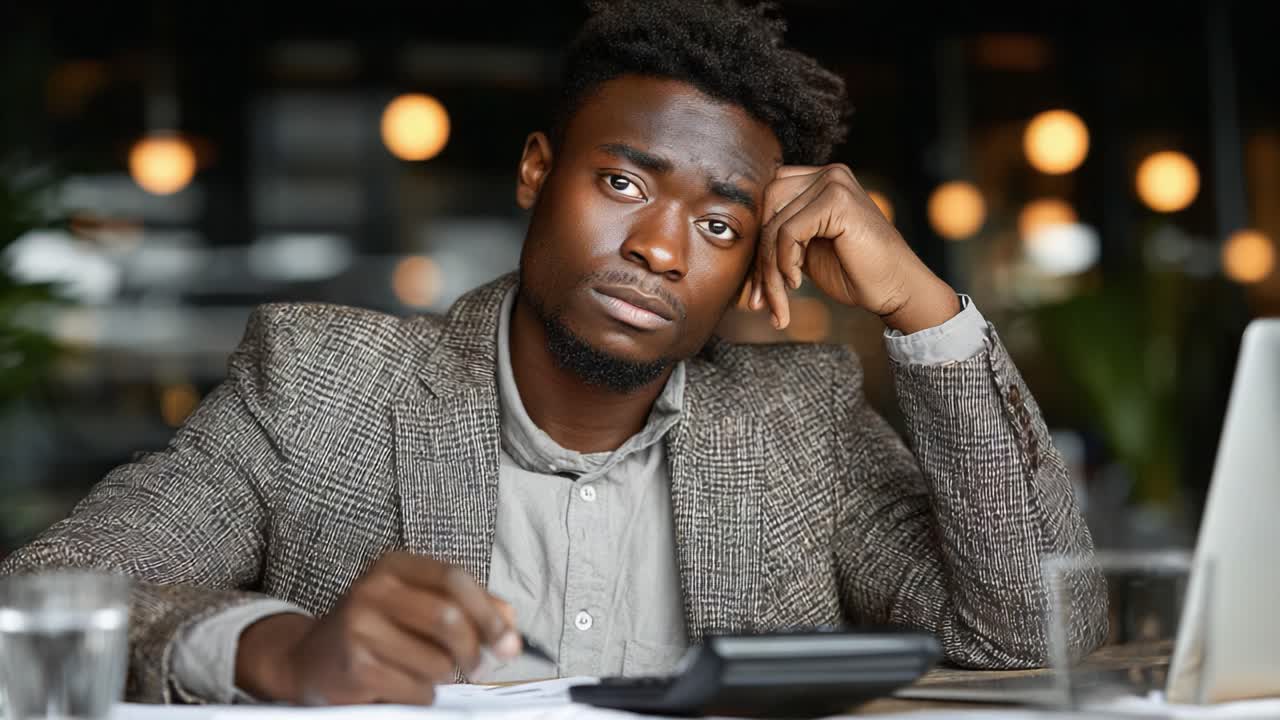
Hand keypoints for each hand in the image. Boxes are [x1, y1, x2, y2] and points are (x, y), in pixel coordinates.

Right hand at [235, 552, 519, 704]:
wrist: (308, 660)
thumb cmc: (375, 631)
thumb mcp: (416, 606)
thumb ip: (466, 608)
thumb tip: (510, 623)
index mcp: (394, 565)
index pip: (455, 579)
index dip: (489, 612)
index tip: (509, 640)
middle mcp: (373, 588)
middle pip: (448, 618)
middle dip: (474, 649)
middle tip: (478, 667)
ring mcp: (360, 626)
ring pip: (436, 660)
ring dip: (444, 676)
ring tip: (427, 673)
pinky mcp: (356, 665)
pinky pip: (416, 689)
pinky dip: (423, 695)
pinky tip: (406, 686)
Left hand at [746, 164, 960, 334]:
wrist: (897, 290)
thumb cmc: (855, 273)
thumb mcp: (806, 250)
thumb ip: (779, 236)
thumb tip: (732, 243)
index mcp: (819, 179)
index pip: (766, 200)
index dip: (755, 244)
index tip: (755, 289)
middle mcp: (827, 172)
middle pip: (765, 209)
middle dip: (758, 259)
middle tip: (760, 298)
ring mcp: (833, 182)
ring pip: (773, 225)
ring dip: (769, 270)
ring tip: (778, 300)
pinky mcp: (837, 201)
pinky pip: (787, 232)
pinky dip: (784, 263)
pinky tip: (798, 283)